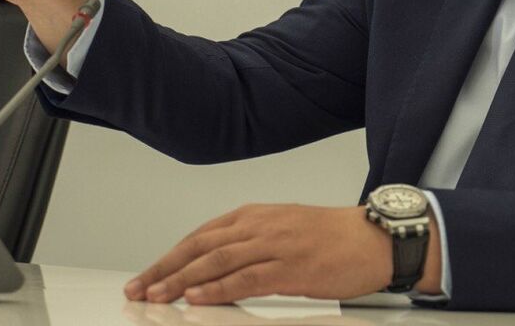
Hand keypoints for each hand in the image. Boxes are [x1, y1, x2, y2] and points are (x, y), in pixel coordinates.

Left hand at [123, 204, 441, 305]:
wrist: (375, 239)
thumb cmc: (333, 238)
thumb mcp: (284, 232)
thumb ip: (250, 244)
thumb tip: (215, 268)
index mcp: (256, 216)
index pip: (201, 236)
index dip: (170, 257)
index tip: (146, 276)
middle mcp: (260, 226)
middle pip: (200, 247)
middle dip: (165, 269)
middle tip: (138, 289)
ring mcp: (275, 245)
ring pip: (217, 262)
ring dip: (182, 281)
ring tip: (157, 296)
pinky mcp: (291, 267)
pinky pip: (247, 278)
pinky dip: (219, 289)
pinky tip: (198, 299)